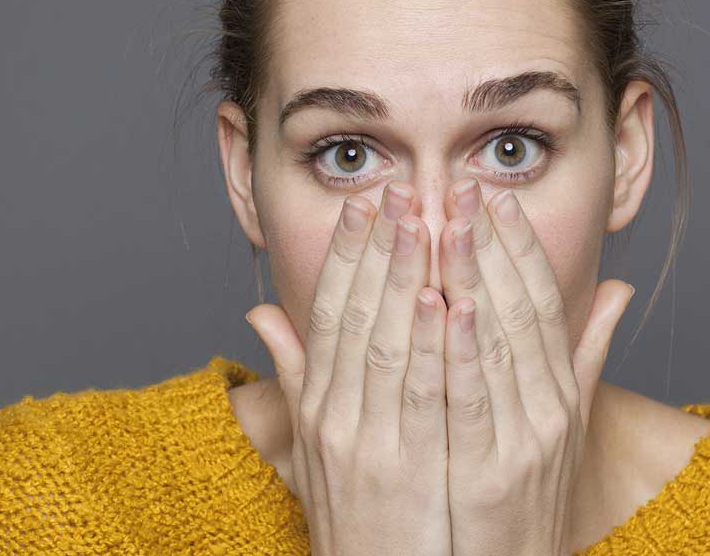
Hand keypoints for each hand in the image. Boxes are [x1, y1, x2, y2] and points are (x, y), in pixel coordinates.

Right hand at [246, 182, 453, 555]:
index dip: (345, 254)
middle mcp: (335, 419)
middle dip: (377, 248)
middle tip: (397, 190)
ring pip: (387, 344)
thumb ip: (294, 375)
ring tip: (425, 221)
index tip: (363, 204)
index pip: (326, 313)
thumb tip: (260, 313)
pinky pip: (423, 398)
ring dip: (406, 277)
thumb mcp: (309, 446)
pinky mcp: (407, 472)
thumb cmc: (350, 518)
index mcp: (317, 407)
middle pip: (356, 316)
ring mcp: (370, 444)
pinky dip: (434, 346)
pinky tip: (450, 300)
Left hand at [438, 178, 634, 555]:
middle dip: (492, 244)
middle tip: (465, 187)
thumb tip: (619, 289)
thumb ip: (583, 356)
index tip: (495, 197)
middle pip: (521, 310)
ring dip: (473, 277)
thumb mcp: (564, 426)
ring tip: (451, 222)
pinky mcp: (491, 471)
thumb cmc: (526, 500)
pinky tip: (449, 304)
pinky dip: (464, 351)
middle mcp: (550, 408)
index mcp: (560, 392)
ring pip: (498, 343)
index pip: (544, 302)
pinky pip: (475, 400)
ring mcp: (524, 439)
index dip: (521, 247)